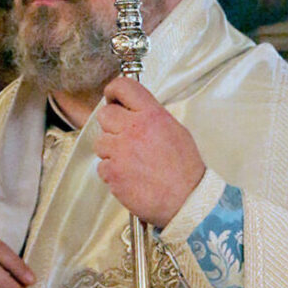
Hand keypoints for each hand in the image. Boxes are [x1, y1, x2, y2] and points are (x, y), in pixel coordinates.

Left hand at [94, 77, 205, 227]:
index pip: (124, 87)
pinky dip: (112, 172)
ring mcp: (121, 150)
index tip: (112, 98)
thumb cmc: (185, 169)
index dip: (113, 90)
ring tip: (131, 162)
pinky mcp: (113, 172)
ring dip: (111, 151)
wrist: (186, 200)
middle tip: (123, 137)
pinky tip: (130, 177)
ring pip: (101, 142)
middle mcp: (134, 129)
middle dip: (111, 125)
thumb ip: (152, 117)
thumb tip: (135, 111)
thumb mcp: (175, 130)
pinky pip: (102, 166)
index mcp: (152, 115)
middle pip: (104, 114)